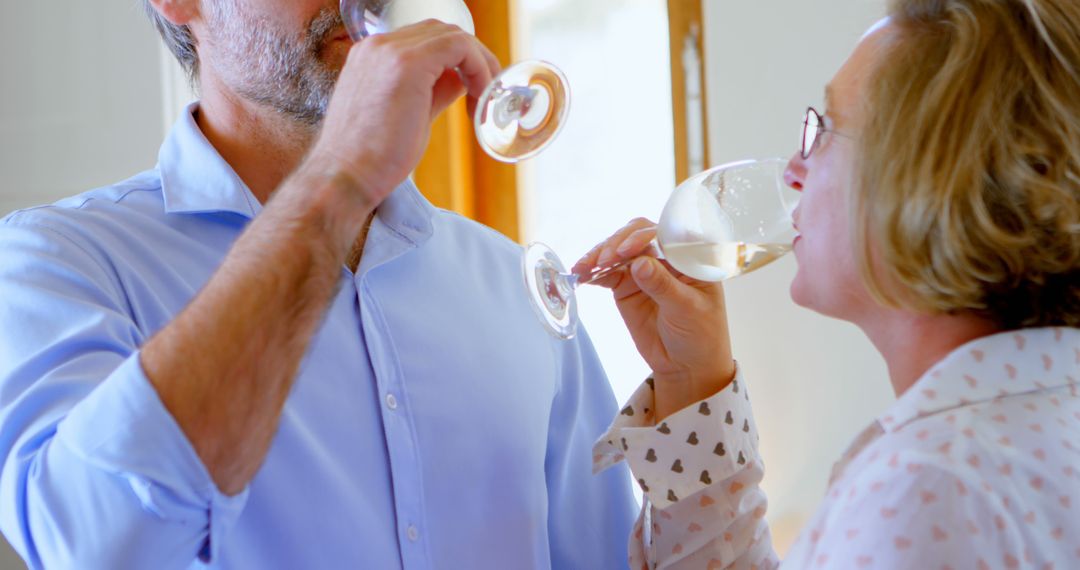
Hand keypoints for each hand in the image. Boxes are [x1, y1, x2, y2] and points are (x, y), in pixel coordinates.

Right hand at [309, 20, 500, 209]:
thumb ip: (434, 91)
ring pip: (453, 35)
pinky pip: (459, 47)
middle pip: (441, 32)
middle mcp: (378, 46)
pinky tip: (480, 98)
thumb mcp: (410, 114)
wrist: (346, 176)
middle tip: (486, 93)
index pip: (427, 40)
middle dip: (473, 58)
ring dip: (479, 63)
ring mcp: (390, 51)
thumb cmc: (373, 158)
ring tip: (485, 99)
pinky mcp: (407, 64)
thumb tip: (460, 80)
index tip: (473, 91)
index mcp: (373, 56)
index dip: (459, 60)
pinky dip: (479, 67)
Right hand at [573, 218, 735, 419]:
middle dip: (616, 244)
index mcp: (688, 257)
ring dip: (599, 256)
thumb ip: (663, 286)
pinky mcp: (626, 286)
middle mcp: (665, 257)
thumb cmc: (700, 335)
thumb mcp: (687, 310)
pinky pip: (607, 273)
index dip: (642, 236)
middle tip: (602, 261)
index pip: (664, 234)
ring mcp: (644, 270)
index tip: (626, 251)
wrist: (686, 365)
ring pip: (618, 252)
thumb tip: (639, 263)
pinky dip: (593, 273)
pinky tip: (581, 276)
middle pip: (636, 237)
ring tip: (583, 268)